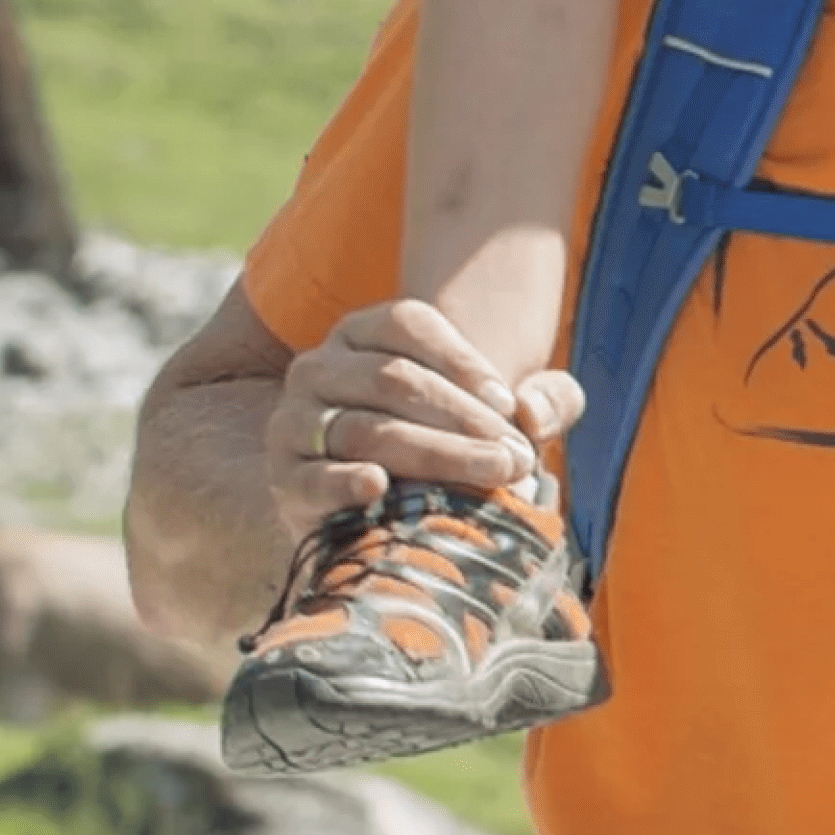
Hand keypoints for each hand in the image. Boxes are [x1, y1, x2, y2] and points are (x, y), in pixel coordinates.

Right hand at [265, 301, 581, 539]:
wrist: (387, 509)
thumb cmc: (456, 443)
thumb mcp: (507, 412)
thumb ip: (550, 398)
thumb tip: (537, 413)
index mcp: (364, 330)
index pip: (409, 325)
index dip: (462, 360)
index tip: (509, 402)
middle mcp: (320, 365)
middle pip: (394, 379)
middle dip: (463, 418)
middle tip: (515, 455)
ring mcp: (294, 418)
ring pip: (366, 429)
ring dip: (435, 454)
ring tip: (490, 475)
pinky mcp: (284, 476)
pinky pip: (311, 476)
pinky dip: (343, 482)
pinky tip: (379, 487)